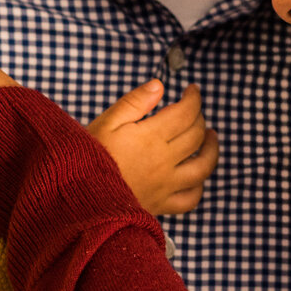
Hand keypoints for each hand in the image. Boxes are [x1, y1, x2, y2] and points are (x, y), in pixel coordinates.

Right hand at [91, 78, 217, 214]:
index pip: (185, 112)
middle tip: (194, 109)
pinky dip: (199, 186)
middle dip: (200, 118)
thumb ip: (134, 102)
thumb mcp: (106, 122)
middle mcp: (164, 161)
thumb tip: (159, 85)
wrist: (78, 199)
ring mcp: (165, 186)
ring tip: (211, 137)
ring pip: (202, 167)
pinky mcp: (160, 205)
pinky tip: (196, 176)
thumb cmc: (86, 157)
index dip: (194, 98)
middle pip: (196, 136)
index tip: (192, 90)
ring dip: (211, 149)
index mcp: (151, 137)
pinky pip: (190, 199)